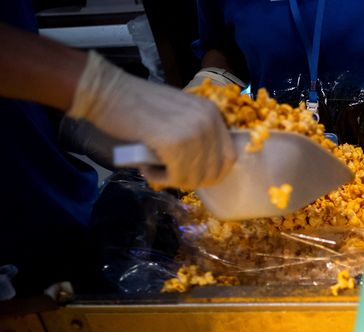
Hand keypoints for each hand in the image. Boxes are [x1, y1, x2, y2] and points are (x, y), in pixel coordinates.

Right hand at [67, 51, 234, 188]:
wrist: (107, 91)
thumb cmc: (137, 104)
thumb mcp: (179, 113)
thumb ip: (196, 133)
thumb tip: (206, 167)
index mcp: (212, 112)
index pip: (229, 155)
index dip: (214, 172)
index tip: (195, 175)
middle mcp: (208, 121)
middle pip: (215, 169)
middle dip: (194, 180)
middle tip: (172, 176)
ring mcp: (193, 132)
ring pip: (196, 176)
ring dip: (176, 181)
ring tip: (155, 170)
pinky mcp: (175, 144)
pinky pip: (177, 176)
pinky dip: (162, 179)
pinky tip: (147, 169)